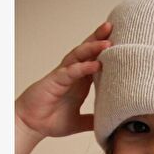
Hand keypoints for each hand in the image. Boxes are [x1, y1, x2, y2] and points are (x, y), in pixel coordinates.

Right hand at [15, 21, 112, 139]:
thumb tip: (107, 124)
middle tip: (112, 28)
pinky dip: (83, 67)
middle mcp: (72, 75)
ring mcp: (63, 76)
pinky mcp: (55, 81)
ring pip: (79, 57)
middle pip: (87, 53)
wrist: (32, 126)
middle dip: (99, 40)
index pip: (95, 62)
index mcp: (80, 83)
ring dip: (93, 48)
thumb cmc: (51, 120)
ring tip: (107, 42)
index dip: (106, 53)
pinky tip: (95, 64)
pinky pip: (70, 71)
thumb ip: (91, 120)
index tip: (121, 44)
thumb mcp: (78, 122)